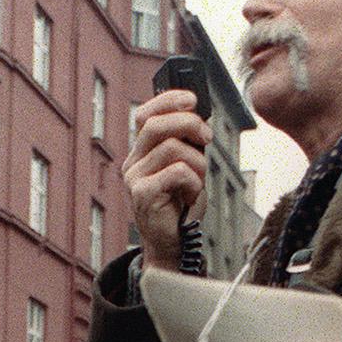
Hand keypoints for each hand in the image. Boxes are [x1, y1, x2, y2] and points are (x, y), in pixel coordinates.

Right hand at [121, 89, 211, 270]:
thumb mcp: (188, 166)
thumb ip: (188, 143)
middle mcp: (134, 162)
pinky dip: (193, 182)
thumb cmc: (180, 205)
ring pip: (171, 148)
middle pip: (156, 125)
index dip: (168, 100)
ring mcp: (135, 178)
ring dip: (197, 162)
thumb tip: (200, 115)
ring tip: (198, 180)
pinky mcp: (142, 194)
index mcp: (142, 151)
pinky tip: (190, 195)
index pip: (146, 114)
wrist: (174, 242)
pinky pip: (176, 172)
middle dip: (189, 124)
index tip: (192, 99)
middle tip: (207, 137)